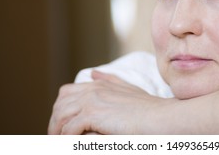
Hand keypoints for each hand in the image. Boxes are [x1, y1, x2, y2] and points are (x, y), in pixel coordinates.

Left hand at [48, 71, 174, 133]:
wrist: (163, 117)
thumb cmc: (149, 109)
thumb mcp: (129, 90)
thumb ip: (110, 81)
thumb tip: (93, 73)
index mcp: (99, 85)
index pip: (66, 93)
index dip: (60, 110)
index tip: (62, 127)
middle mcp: (93, 89)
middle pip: (60, 103)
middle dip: (55, 122)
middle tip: (58, 139)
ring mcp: (93, 100)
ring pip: (60, 115)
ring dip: (57, 132)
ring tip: (60, 144)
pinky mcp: (94, 114)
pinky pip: (69, 128)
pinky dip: (67, 139)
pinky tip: (72, 145)